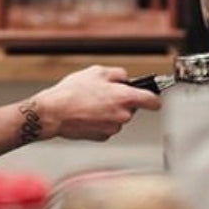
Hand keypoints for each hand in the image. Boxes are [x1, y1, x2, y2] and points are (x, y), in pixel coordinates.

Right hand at [35, 64, 160, 141]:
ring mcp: (113, 128)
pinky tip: (86, 113)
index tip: (153, 96)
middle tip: (103, 93)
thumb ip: (118, 74)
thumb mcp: (96, 72)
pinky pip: (107, 126)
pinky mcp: (102, 137)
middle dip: (121, 101)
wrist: (54, 112)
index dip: (154, 97)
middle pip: (132, 108)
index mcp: (126, 97)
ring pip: (118, 117)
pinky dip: (100, 120)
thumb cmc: (73, 92)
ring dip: (110, 111)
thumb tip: (125, 78)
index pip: (153, 101)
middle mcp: (123, 116)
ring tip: (90, 103)